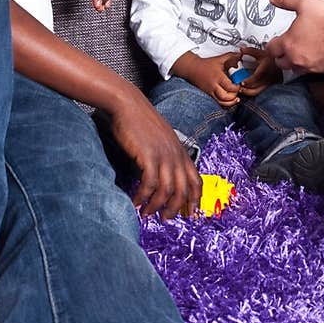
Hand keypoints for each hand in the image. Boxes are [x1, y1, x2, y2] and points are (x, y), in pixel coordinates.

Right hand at [107, 89, 201, 220]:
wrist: (128, 103)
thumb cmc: (140, 121)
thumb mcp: (160, 139)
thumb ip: (165, 155)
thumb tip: (161, 176)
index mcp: (181, 151)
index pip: (196, 180)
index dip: (195, 199)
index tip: (190, 214)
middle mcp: (176, 155)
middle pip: (183, 189)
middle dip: (175, 208)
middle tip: (165, 219)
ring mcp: (163, 155)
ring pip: (167, 190)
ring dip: (157, 206)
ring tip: (146, 214)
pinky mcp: (148, 156)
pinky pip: (149, 184)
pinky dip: (142, 197)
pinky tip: (135, 202)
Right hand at [173, 51, 242, 106]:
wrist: (193, 69)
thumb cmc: (206, 64)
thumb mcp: (220, 59)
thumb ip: (232, 56)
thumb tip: (241, 55)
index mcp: (218, 76)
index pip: (230, 86)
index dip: (237, 87)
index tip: (240, 84)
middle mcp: (214, 85)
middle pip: (226, 96)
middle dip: (234, 95)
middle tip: (237, 90)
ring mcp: (210, 91)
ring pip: (222, 102)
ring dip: (230, 101)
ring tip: (235, 98)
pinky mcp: (208, 95)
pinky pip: (217, 103)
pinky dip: (224, 103)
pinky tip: (228, 101)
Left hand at [236, 46, 280, 96]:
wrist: (282, 64)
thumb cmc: (271, 59)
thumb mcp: (261, 53)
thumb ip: (250, 51)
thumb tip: (241, 49)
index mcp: (264, 69)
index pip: (257, 77)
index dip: (248, 81)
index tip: (242, 82)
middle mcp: (266, 78)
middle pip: (255, 87)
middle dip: (245, 89)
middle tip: (238, 87)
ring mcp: (267, 84)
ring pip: (257, 91)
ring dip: (248, 92)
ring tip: (241, 90)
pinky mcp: (267, 87)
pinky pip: (259, 92)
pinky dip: (252, 92)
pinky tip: (247, 90)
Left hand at [266, 0, 323, 73]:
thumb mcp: (304, 2)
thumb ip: (286, 0)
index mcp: (289, 44)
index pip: (271, 49)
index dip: (271, 44)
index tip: (274, 42)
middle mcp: (297, 58)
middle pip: (281, 63)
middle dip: (280, 55)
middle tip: (284, 48)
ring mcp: (310, 67)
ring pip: (295, 69)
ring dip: (294, 62)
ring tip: (299, 52)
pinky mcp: (323, 70)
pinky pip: (312, 71)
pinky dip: (310, 65)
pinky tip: (315, 55)